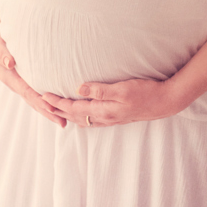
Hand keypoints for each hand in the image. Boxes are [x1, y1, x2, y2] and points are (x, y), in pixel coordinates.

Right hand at [0, 26, 65, 127]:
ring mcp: (20, 83)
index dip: (39, 100)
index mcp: (9, 77)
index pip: (27, 91)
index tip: (51, 108)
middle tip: (63, 122)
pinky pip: (36, 92)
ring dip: (48, 110)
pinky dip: (46, 100)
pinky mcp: (24, 79)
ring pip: (35, 99)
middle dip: (47, 112)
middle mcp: (15, 83)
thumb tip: (10, 63)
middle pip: (33, 101)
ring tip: (64, 120)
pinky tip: (58, 104)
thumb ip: (2, 53)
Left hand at [42, 77, 182, 127]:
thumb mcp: (122, 88)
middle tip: (42, 103)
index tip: (43, 96)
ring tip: (56, 108)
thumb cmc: (145, 92)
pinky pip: (92, 119)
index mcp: (104, 110)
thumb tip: (79, 88)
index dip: (58, 102)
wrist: (164, 102)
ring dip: (67, 114)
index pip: (74, 108)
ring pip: (82, 119)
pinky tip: (81, 113)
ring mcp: (110, 118)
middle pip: (75, 116)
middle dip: (58, 110)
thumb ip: (100, 89)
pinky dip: (81, 116)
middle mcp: (104, 117)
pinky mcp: (116, 116)